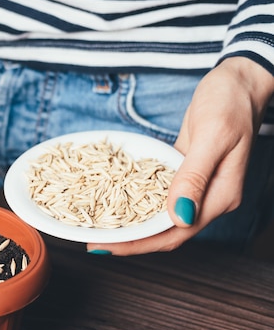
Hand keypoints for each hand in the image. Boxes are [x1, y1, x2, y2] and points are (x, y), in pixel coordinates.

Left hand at [88, 57, 273, 254]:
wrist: (237, 83)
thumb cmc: (230, 103)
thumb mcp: (212, 136)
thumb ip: (195, 176)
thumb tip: (179, 216)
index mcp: (220, 197)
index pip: (176, 233)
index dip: (140, 243)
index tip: (107, 246)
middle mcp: (207, 198)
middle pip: (165, 231)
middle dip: (129, 240)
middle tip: (92, 241)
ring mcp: (195, 186)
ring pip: (159, 215)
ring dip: (131, 224)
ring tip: (97, 227)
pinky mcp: (183, 173)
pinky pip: (156, 194)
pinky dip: (135, 201)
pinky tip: (113, 200)